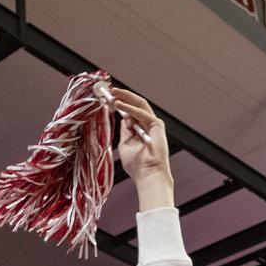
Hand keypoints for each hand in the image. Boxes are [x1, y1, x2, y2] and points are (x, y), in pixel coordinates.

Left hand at [111, 87, 172, 203]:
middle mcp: (148, 125)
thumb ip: (125, 131)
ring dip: (126, 98)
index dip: (121, 103)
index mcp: (140, 129)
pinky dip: (130, 108)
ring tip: (113, 94)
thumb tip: (124, 119)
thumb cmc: (137, 165)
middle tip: (111, 91)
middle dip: (124, 96)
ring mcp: (153, 124)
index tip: (108, 99)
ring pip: (140, 105)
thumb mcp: (125, 144)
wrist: (147, 174)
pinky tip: (119, 105)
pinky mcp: (157, 125)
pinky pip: (142, 113)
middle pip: (136, 105)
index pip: (131, 112)